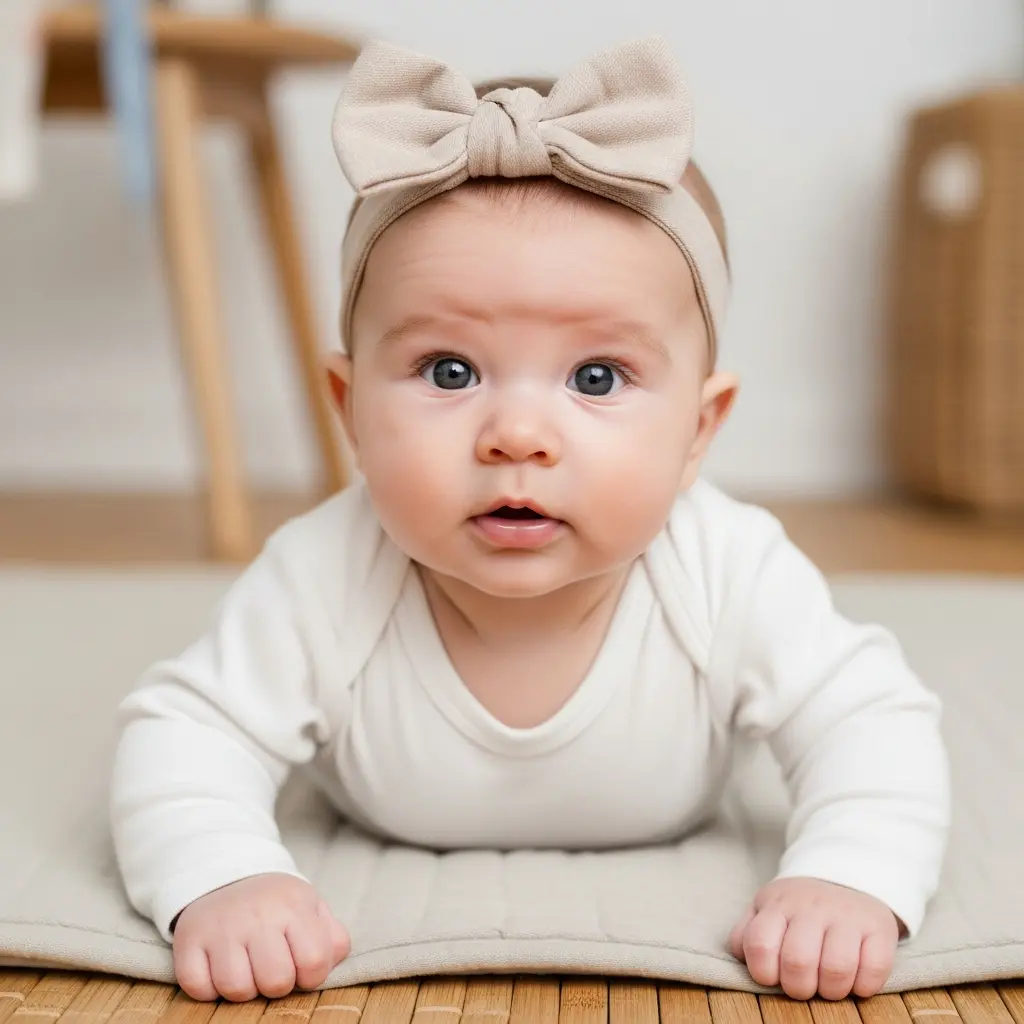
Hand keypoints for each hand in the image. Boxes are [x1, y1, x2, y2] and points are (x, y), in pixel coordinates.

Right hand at [172, 873, 350, 1001]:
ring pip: (236, 990)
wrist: (223, 876)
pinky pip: (198, 989)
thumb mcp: (310, 907)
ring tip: (245, 966)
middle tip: (271, 966)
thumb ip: (332, 937)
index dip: (311, 975)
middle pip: (276, 982)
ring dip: (243, 988)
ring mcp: (220, 927)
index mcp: (294, 905)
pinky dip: (208, 989)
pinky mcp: (188, 941)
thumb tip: (331, 964)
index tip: (300, 965)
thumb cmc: (275, 904)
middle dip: (277, 984)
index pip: (315, 962)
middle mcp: (257, 914)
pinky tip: (217, 968)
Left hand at [728, 877, 899, 999]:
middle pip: (797, 962)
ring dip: (832, 991)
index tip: (774, 976)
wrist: (848, 876)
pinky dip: (863, 987)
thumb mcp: (767, 908)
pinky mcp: (879, 927)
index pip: (760, 944)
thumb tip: (743, 959)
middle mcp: (812, 907)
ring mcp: (847, 915)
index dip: (764, 973)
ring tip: (829, 985)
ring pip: (836, 969)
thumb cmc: (800, 907)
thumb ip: (747, 932)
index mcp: (778, 904)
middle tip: (804, 985)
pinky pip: (874, 970)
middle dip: (798, 988)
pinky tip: (856, 981)